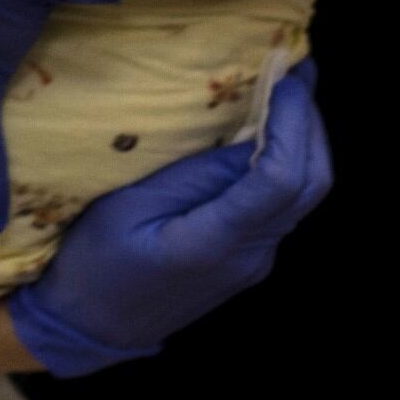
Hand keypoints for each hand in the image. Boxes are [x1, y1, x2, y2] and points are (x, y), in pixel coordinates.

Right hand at [9, 64, 331, 376]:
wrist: (88, 328)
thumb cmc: (93, 264)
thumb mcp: (127, 207)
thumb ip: (194, 174)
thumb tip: (251, 133)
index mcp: (218, 244)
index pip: (282, 179)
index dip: (292, 120)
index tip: (285, 75)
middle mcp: (252, 255)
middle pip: (310, 184)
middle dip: (309, 122)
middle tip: (296, 70)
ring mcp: (256, 260)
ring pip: (304, 194)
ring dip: (303, 139)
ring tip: (286, 89)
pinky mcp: (249, 257)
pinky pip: (283, 204)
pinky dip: (287, 160)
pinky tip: (267, 130)